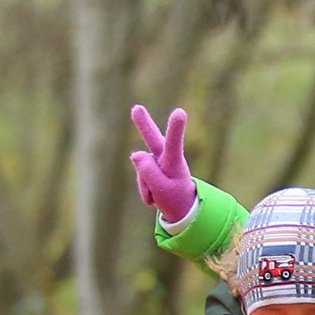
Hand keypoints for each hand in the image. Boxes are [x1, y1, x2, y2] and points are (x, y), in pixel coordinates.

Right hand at [129, 105, 197, 222]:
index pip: (174, 143)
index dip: (176, 128)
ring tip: (160, 195)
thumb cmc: (176, 197)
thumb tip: (134, 153)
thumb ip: (148, 172)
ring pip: (141, 170)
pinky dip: (145, 190)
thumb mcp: (163, 190)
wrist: (180, 206)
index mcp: (174, 161)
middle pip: (153, 139)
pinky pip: (140, 178)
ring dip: (147, 186)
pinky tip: (154, 195)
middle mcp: (165, 156)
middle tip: (136, 108)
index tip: (180, 111)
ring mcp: (156, 160)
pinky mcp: (148, 166)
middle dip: (144, 124)